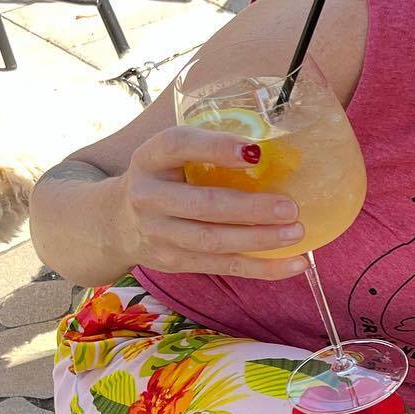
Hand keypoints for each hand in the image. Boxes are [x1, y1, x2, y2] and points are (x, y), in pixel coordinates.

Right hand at [115, 127, 308, 279]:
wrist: (118, 222)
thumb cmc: (163, 179)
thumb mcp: (170, 156)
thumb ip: (207, 150)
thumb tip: (276, 152)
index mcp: (149, 158)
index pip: (177, 145)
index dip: (215, 147)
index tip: (255, 151)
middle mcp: (149, 197)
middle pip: (204, 205)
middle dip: (251, 208)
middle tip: (291, 206)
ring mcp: (159, 234)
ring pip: (214, 241)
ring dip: (260, 240)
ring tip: (296, 232)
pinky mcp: (175, 262)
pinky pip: (224, 267)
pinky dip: (262, 268)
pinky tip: (294, 264)